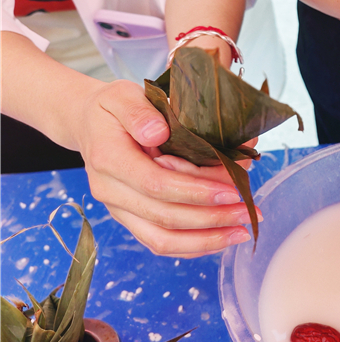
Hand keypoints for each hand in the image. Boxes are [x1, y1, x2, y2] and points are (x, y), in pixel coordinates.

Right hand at [74, 80, 259, 257]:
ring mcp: (120, 210)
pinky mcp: (131, 218)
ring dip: (207, 239)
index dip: (196, 191)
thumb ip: (139, 113)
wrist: (88, 123)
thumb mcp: (122, 96)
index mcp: (110, 160)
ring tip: (242, 230)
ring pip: (162, 240)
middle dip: (212, 217)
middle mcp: (111, 192)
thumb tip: (159, 133)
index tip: (231, 190)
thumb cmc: (112, 108)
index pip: (157, 184)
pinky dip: (193, 245)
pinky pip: (161, 243)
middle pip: (165, 217)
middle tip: (248, 210)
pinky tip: (222, 237)